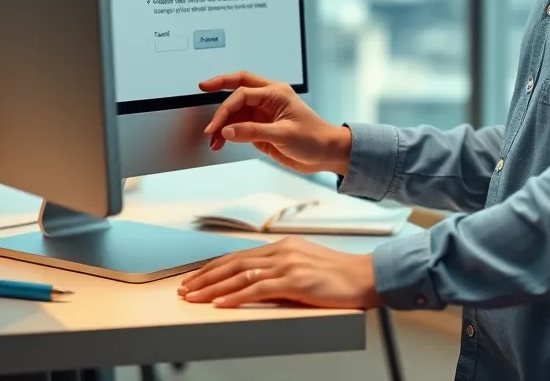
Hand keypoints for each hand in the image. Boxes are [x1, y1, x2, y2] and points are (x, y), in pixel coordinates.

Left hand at [177, 236, 380, 309]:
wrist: (365, 277)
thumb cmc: (338, 276)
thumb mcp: (305, 266)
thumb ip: (281, 271)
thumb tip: (254, 284)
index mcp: (284, 246)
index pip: (239, 255)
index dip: (214, 267)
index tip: (195, 278)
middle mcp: (283, 251)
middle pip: (234, 263)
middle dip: (205, 277)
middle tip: (184, 289)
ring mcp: (289, 265)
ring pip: (241, 276)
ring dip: (213, 289)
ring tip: (193, 298)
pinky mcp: (296, 281)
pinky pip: (258, 289)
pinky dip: (236, 297)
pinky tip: (221, 304)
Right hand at [200, 71, 351, 176]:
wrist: (326, 153)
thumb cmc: (314, 138)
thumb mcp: (284, 135)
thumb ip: (253, 132)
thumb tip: (228, 131)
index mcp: (276, 93)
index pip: (243, 93)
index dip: (226, 108)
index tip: (215, 126)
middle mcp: (269, 99)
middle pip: (239, 87)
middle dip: (220, 87)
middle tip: (201, 89)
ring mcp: (264, 113)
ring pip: (236, 110)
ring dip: (223, 122)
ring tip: (213, 140)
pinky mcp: (261, 128)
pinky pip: (240, 126)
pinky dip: (228, 134)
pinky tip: (221, 143)